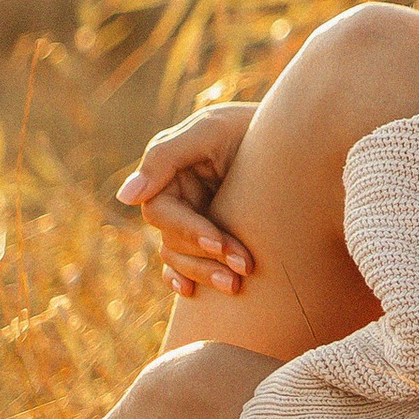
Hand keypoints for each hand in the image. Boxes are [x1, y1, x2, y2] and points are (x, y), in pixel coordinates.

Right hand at [117, 104, 256, 299]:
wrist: (293, 138)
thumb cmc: (248, 126)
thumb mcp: (210, 131)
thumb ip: (164, 156)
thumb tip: (125, 198)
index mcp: (167, 173)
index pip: (162, 213)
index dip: (187, 231)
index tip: (217, 243)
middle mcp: (175, 198)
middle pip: (172, 241)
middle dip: (205, 257)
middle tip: (243, 267)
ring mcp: (191, 217)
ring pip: (181, 257)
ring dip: (204, 274)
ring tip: (236, 286)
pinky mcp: (208, 234)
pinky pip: (184, 264)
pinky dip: (185, 278)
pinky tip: (193, 292)